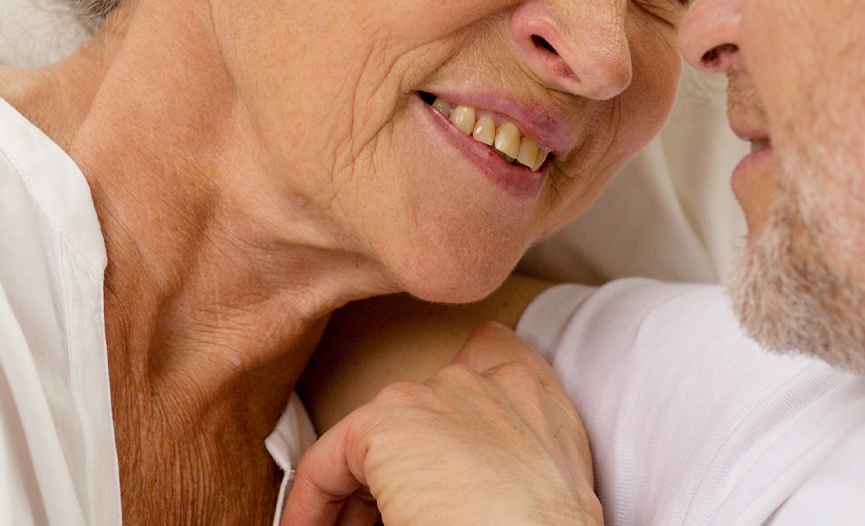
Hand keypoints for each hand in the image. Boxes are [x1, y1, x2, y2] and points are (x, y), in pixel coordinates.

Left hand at [280, 324, 604, 525]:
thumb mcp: (552, 488)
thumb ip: (506, 465)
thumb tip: (456, 493)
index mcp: (533, 398)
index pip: (487, 354)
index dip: (446, 406)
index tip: (424, 456)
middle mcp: (482, 382)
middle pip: (413, 409)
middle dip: (393, 465)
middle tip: (381, 516)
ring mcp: (429, 396)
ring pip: (368, 442)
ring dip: (353, 491)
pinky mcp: (383, 424)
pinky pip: (324, 465)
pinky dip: (312, 504)